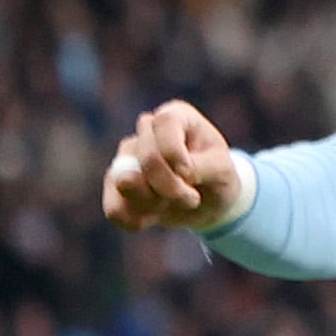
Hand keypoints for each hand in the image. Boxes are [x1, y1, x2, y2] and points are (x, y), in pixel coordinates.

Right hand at [102, 99, 244, 231]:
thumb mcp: (222, 171)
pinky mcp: (115, 182)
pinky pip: (113, 206)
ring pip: (124, 182)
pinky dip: (132, 219)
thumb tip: (170, 172)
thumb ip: (197, 168)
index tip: (189, 174)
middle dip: (170, 187)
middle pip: (147, 157)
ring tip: (171, 204)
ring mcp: (127, 155)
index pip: (164, 123)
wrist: (209, 200)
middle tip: (192, 199)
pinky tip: (150, 219)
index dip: (174, 152)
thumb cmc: (218, 177)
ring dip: (152, 204)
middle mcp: (146, 131)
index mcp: (176, 116)